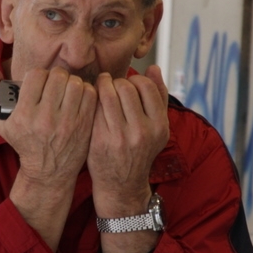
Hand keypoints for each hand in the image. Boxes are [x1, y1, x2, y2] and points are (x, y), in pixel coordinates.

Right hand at [0, 66, 96, 249]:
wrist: (47, 171)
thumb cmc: (23, 142)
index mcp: (24, 115)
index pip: (36, 75)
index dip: (38, 74)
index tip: (39, 82)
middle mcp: (45, 118)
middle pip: (58, 76)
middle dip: (56, 76)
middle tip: (54, 83)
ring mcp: (67, 122)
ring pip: (75, 83)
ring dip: (71, 82)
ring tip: (67, 89)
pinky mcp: (84, 125)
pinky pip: (90, 94)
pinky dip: (85, 91)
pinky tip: (78, 97)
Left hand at [88, 65, 168, 218]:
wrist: (122, 184)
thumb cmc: (139, 149)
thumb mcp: (156, 127)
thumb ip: (158, 97)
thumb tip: (153, 68)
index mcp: (159, 126)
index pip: (146, 86)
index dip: (135, 79)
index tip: (128, 84)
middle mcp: (141, 132)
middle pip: (125, 87)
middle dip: (117, 82)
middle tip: (112, 85)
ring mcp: (119, 137)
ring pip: (108, 94)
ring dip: (103, 85)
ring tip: (102, 86)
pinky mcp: (99, 140)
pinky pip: (95, 107)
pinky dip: (93, 98)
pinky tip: (93, 99)